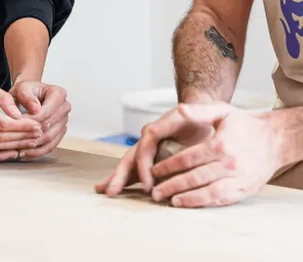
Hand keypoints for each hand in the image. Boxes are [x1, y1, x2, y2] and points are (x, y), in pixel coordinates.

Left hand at [9, 79, 70, 158]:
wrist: (28, 96)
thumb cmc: (26, 91)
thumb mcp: (22, 88)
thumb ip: (27, 96)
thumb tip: (35, 109)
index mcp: (59, 94)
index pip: (47, 112)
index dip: (31, 121)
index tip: (17, 125)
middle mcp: (64, 107)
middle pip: (49, 126)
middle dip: (31, 134)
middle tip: (15, 139)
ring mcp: (63, 121)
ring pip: (50, 138)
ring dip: (34, 145)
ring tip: (18, 149)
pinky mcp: (59, 132)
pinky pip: (50, 146)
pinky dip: (38, 151)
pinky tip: (25, 153)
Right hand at [95, 109, 211, 196]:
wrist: (199, 113)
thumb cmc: (197, 115)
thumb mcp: (194, 114)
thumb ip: (188, 113)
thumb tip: (182, 110)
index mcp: (157, 128)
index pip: (145, 147)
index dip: (144, 166)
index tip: (148, 185)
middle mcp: (148, 138)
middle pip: (131, 156)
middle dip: (119, 174)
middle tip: (110, 191)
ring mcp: (148, 147)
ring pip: (130, 162)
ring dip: (117, 177)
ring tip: (104, 189)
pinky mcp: (152, 156)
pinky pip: (136, 167)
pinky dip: (127, 178)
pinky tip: (118, 189)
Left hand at [97, 102, 281, 207]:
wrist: (275, 139)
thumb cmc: (244, 124)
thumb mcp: (221, 111)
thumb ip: (198, 111)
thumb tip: (176, 110)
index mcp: (220, 144)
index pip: (187, 159)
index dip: (168, 166)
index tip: (154, 171)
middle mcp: (228, 163)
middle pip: (193, 178)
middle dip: (171, 185)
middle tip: (155, 191)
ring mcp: (236, 178)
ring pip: (205, 192)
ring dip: (184, 197)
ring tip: (168, 200)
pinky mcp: (243, 190)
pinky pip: (219, 200)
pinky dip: (202, 203)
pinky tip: (189, 203)